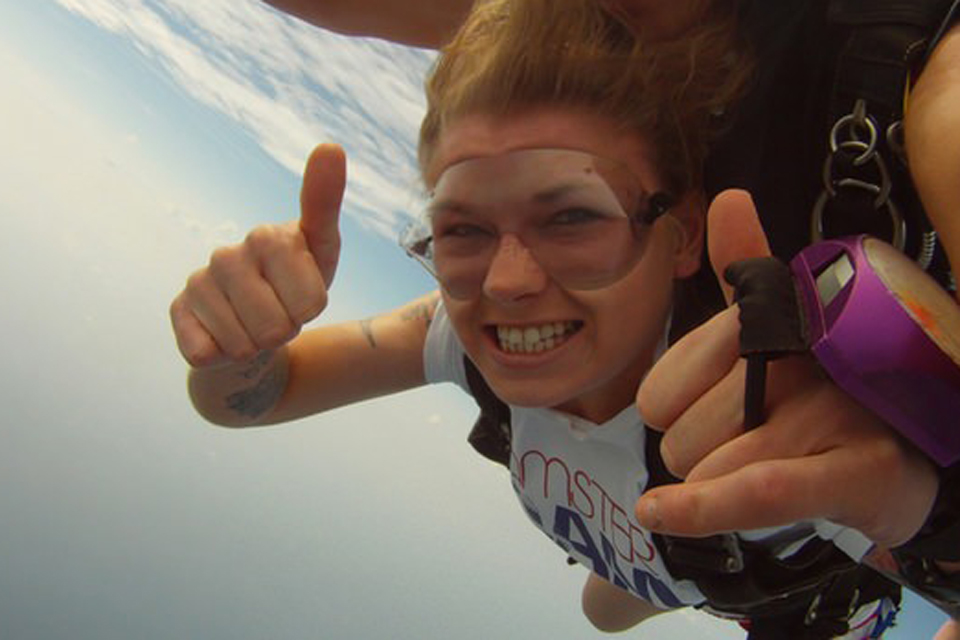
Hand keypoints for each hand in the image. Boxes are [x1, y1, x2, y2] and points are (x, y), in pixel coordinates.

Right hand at [170, 143, 345, 366]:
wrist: (253, 327)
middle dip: (284, 332)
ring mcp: (198, 283)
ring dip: (255, 347)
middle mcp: (227, 254)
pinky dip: (223, 357)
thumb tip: (330, 145)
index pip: (311, 303)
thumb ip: (326, 202)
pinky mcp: (177, 313)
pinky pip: (207, 354)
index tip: (303, 296)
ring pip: (245, 345)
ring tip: (253, 325)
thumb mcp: (321, 249)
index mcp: (268, 237)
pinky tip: (223, 337)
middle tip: (277, 315)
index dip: (311, 311)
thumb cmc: (294, 285)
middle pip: (276, 327)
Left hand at [635, 189, 938, 548]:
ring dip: (720, 487)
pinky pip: (756, 490)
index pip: (664, 384)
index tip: (694, 408)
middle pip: (684, 433)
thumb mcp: (780, 327)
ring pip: (714, 465)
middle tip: (748, 442)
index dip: (667, 408)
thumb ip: (747, 271)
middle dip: (699, 454)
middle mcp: (805, 357)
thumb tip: (731, 199)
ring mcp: (835, 413)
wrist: (904, 455)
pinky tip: (657, 513)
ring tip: (771, 466)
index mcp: (777, 318)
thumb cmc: (824, 388)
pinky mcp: (856, 471)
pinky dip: (702, 509)